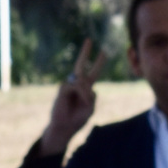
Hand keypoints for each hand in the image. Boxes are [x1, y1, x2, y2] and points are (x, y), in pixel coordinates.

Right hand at [40, 39, 100, 155]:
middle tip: (90, 40)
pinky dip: (82, 93)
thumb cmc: (77, 119)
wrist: (65, 127)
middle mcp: (77, 84)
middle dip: (85, 53)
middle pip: (82, 65)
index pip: (93, 72)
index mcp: (86, 89)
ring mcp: (69, 86)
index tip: (104, 52)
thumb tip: (83, 84)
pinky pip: (76, 86)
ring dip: (86, 93)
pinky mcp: (63, 89)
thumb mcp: (90, 108)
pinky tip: (82, 101)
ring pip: (83, 81)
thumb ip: (91, 96)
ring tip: (85, 103)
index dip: (98, 62)